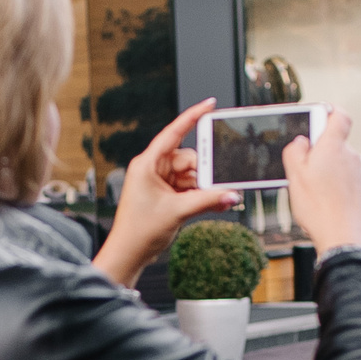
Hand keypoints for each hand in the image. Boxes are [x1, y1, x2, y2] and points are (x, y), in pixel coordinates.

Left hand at [91, 100, 241, 286]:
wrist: (129, 254)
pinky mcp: (166, 195)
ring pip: (192, 175)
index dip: (192, 117)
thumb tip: (231, 194)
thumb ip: (208, 200)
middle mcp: (153, 169)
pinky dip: (200, 195)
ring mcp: (160, 182)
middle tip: (216, 186)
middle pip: (189, 159)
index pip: (173, 133)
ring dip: (204, 188)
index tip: (210, 105)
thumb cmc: (139, 230)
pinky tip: (211, 203)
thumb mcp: (178, 211)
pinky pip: (190, 188)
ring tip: (212, 201)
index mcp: (148, 163)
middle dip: (204, 173)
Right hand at [283, 108, 360, 254]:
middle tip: (302, 169)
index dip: (328, 112)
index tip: (315, 118)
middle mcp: (351, 156)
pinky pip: (345, 181)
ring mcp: (359, 174)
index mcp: (334, 146)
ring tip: (312, 192)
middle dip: (319, 152)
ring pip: (339, 164)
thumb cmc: (319, 208)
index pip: (339, 115)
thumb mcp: (295, 176)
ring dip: (327, 172)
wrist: (345, 238)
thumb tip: (300, 142)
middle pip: (334, 143)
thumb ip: (295, 152)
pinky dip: (335, 187)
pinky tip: (323, 203)